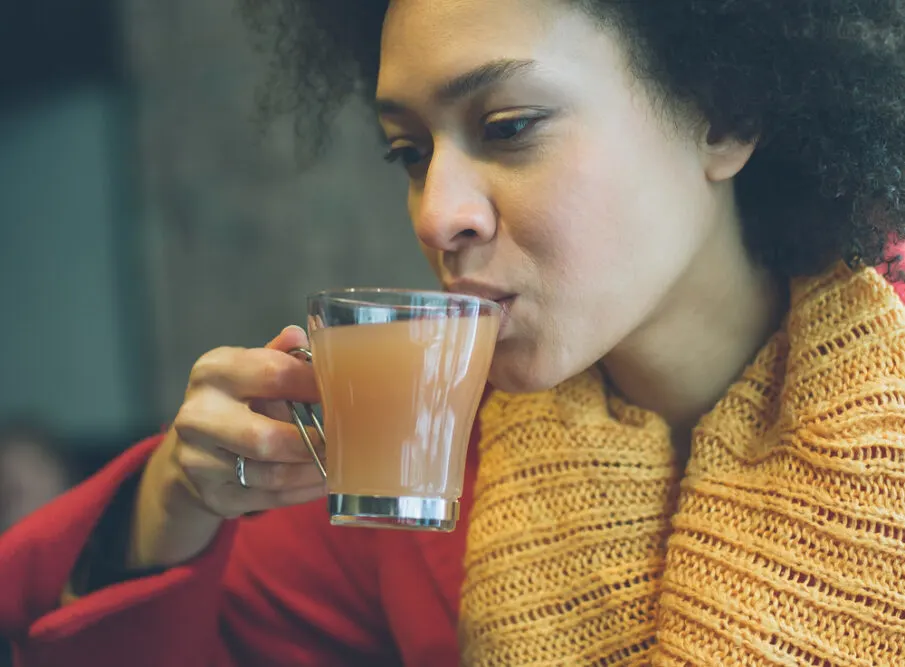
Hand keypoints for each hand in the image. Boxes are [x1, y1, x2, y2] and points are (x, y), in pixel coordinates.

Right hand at [129, 326, 324, 567]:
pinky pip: (270, 499)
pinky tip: (322, 481)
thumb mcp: (251, 369)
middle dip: (314, 442)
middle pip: (267, 438)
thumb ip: (280, 355)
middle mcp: (199, 416)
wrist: (192, 451)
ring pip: (273, 474)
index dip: (315, 385)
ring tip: (341, 462)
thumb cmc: (236, 401)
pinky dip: (303, 492)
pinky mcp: (213, 496)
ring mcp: (199, 461)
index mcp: (214, 372)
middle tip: (346, 439)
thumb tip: (302, 334)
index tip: (346, 393)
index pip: (274, 374)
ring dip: (315, 471)